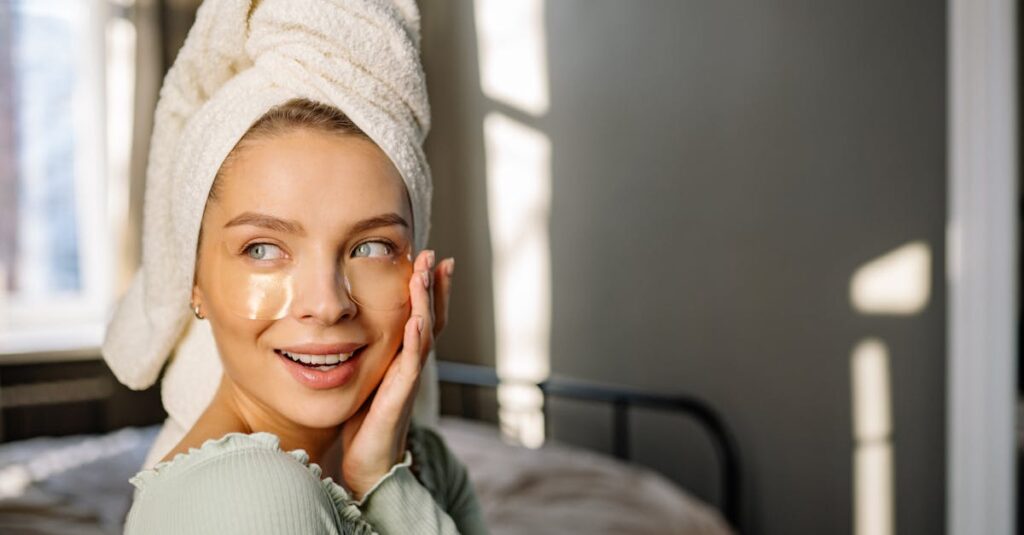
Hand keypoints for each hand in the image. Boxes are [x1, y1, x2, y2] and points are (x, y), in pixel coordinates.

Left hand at [339, 249, 453, 499]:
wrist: (370, 467)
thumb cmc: (366, 427)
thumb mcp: (367, 382)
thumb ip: (369, 358)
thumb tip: (350, 332)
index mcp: (403, 360)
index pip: (422, 318)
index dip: (428, 291)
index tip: (430, 260)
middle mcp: (411, 367)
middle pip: (431, 319)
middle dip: (433, 287)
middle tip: (435, 256)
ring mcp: (409, 380)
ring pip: (424, 334)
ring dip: (426, 303)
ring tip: (425, 274)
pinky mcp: (399, 397)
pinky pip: (411, 364)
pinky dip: (416, 340)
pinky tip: (417, 320)